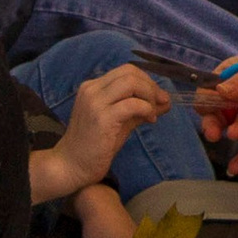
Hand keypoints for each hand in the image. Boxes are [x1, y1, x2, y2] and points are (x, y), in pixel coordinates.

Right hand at [51, 63, 169, 191]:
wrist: (71, 166)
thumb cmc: (94, 146)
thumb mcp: (120, 122)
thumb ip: (140, 109)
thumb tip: (166, 101)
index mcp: (93, 87)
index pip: (126, 71)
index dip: (146, 80)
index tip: (158, 97)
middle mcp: (92, 89)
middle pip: (129, 72)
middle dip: (151, 86)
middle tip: (161, 103)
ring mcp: (95, 102)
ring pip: (131, 83)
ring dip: (149, 95)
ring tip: (153, 113)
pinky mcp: (101, 118)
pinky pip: (132, 104)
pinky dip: (146, 109)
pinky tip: (150, 120)